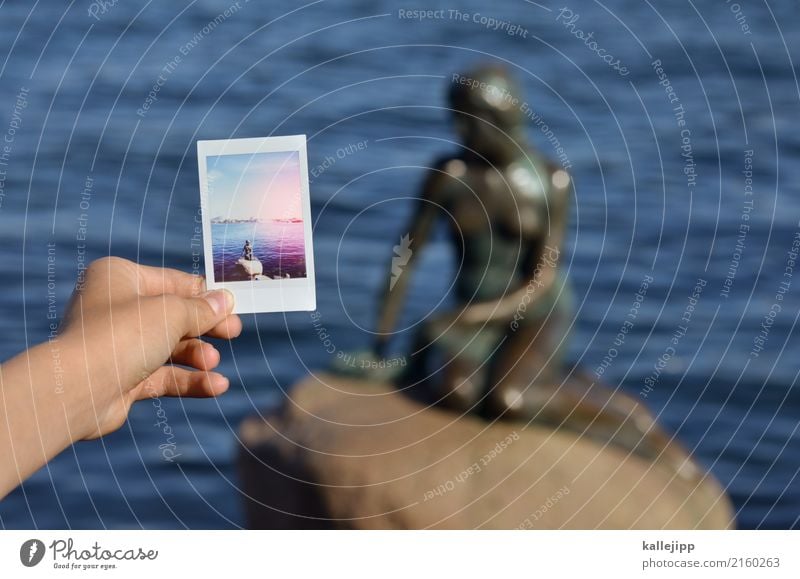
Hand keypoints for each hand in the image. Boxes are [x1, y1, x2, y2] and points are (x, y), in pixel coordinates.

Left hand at [59, 257, 241, 439]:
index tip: (234, 304)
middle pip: (173, 316)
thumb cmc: (121, 336)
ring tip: (212, 362)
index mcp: (120, 278)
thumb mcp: (172, 312)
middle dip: (205, 327)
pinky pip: (163, 376)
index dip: (205, 294)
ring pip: (169, 348)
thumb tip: (226, 302)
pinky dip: (189, 380)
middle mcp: (116, 308)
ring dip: (197, 355)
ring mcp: (118, 345)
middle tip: (233, 332)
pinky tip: (216, 387)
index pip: (173, 282)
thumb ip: (202, 309)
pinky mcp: (122, 378)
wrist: (78, 388)